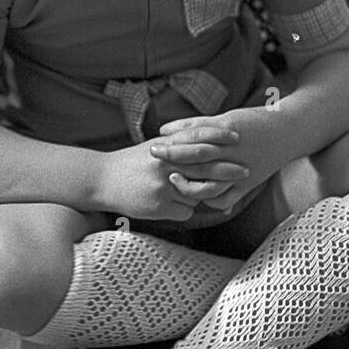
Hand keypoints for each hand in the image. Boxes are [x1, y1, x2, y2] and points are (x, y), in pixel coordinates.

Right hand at [98, 127, 247, 221]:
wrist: (103, 181)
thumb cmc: (132, 163)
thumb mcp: (154, 147)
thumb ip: (178, 145)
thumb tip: (208, 145)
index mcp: (164, 147)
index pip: (196, 138)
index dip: (218, 136)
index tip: (237, 137)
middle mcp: (165, 164)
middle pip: (204, 167)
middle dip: (228, 170)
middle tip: (246, 171)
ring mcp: (162, 186)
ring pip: (198, 193)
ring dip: (203, 194)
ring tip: (202, 191)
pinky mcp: (159, 206)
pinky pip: (185, 211)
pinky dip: (183, 209)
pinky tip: (170, 204)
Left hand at [154, 108, 284, 213]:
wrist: (290, 132)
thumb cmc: (255, 120)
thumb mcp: (227, 117)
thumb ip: (196, 124)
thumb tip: (165, 129)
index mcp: (228, 131)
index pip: (195, 138)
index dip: (173, 142)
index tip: (154, 143)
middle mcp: (233, 151)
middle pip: (198, 158)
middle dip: (174, 158)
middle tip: (154, 158)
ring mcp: (241, 169)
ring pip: (210, 181)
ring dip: (188, 182)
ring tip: (173, 180)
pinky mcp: (248, 183)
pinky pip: (226, 198)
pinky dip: (210, 200)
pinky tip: (197, 197)